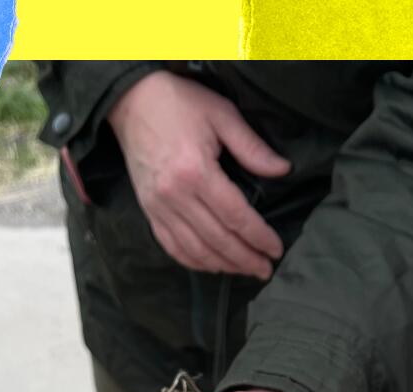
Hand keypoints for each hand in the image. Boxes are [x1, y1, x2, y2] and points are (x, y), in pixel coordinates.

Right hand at [108, 70, 289, 278]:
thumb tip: (282, 170)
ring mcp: (159, 207)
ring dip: (223, 265)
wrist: (130, 100)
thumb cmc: (178, 102)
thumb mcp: (221, 114)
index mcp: (196, 171)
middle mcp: (176, 196)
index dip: (258, 237)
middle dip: (245, 259)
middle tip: (266, 270)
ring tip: (245, 270)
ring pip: (196, 250)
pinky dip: (194, 262)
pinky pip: (173, 247)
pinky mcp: (149, 211)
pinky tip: (213, 266)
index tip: (276, 249)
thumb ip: (251, 147)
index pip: (235, 216)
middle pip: (218, 240)